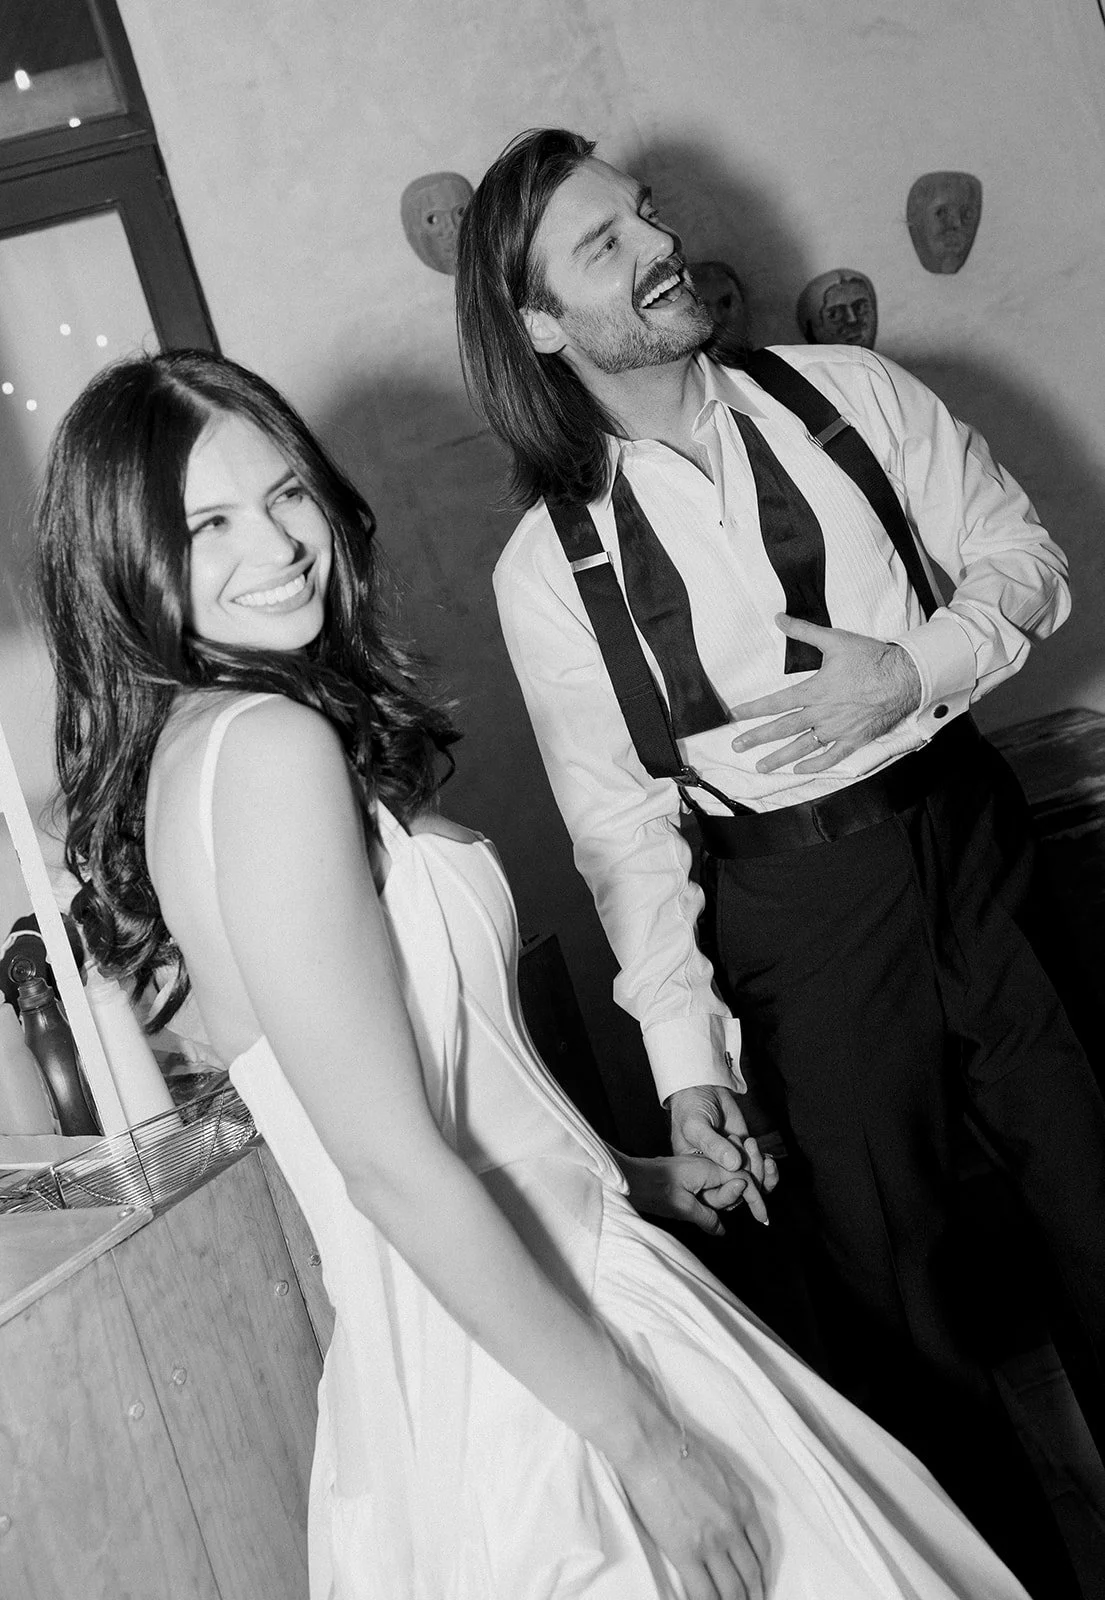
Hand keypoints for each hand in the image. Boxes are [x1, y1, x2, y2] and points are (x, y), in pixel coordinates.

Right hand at [619, 1423, 768, 1598]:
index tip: (760, 1583)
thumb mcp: (721, 1468)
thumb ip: (730, 1495)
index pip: (762, 1550)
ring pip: (732, 1589)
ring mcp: (712, 1542)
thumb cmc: (679, 1447)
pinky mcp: (686, 1552)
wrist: (653, 1446)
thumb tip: (728, 1511)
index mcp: (743, 1503)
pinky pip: (704, 1592)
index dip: (763, 1572)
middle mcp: (733, 1525)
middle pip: (751, 1574)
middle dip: (753, 1594)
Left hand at [620, 1152, 769, 1231]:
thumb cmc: (652, 1190)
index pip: (743, 1180)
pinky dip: (719, 1191)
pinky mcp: (692, 1169)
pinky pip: (714, 1179)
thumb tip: (723, 1228)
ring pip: (725, 1180)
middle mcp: (707, 1162)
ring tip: (708, 1209)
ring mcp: (699, 1164)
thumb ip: (707, 1216)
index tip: (763, 1219)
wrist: (628, 1176)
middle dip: (737, 1198)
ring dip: (727, 1196)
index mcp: (709, 1167)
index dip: (755, 1199)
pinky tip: (712, 1203)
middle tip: (714, 1209)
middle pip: (736, 1179)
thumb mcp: (683, 1208)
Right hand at [668, 1085, 777, 1196]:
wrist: (704, 1089)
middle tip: (746, 1147)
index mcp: (698, 1175)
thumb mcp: (695, 1125)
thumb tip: (735, 1164)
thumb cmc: (691, 1108)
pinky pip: (763, 1174)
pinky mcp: (747, 1156)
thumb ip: (713, 1145)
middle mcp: (715, 1175)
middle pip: (738, 1195)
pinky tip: (768, 1157)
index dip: (731, 1194)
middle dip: (749, 1178)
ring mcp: (733, 1166)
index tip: (742, 1181)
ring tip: (750, 1142)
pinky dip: (770, 1170)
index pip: (716, 1197)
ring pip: (754, 1186)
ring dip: (760, 1170)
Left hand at [728, 614, 921, 772]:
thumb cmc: (871, 658)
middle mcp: (822, 714)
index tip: (735, 716)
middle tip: (737, 748)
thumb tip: (779, 618)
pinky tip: (799, 770)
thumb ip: (803, 631)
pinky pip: (831, 757)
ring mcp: (837, 729)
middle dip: (757, 739)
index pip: (776, 702)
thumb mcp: (835, 640)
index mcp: (814, 691)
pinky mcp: (854, 740)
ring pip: (802, 747)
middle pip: (783, 729)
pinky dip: (815, 766)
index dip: (753, 709)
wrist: (905, 677)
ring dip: (780, 758)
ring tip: (761, 767)